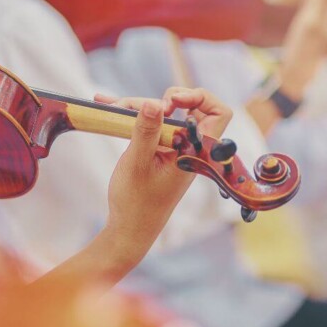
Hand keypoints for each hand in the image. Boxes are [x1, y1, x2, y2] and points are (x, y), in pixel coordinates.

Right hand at [93, 88, 231, 266]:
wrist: (129, 228)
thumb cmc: (137, 202)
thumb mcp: (138, 163)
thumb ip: (147, 131)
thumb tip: (153, 103)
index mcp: (196, 151)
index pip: (219, 113)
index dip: (200, 98)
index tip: (172, 102)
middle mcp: (189, 146)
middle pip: (187, 107)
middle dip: (161, 101)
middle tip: (141, 110)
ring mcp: (174, 147)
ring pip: (164, 113)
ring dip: (138, 106)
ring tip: (109, 106)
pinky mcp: (159, 148)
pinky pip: (150, 124)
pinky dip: (131, 114)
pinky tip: (106, 104)